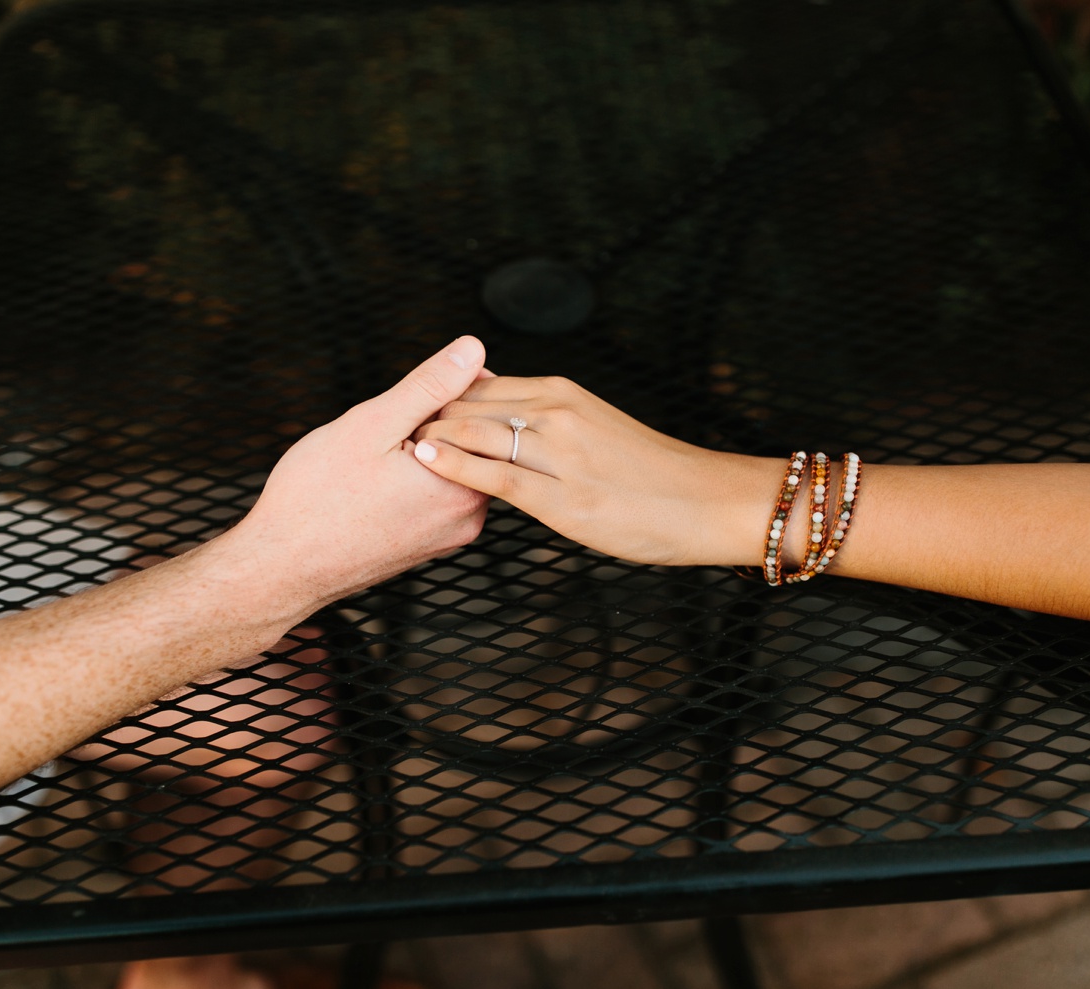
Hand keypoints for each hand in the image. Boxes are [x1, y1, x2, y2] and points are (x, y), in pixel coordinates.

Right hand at [206, 336, 491, 631]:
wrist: (282, 567)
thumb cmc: (317, 497)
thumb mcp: (373, 425)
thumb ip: (429, 386)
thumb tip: (473, 348)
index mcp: (463, 484)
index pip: (488, 416)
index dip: (452, 389)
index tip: (414, 395)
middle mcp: (468, 516)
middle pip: (474, 443)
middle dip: (436, 419)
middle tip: (387, 427)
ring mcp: (450, 535)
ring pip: (453, 467)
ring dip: (424, 447)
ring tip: (376, 456)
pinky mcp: (429, 545)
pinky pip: (436, 495)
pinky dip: (414, 477)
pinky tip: (376, 480)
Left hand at [412, 375, 775, 564]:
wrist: (705, 502)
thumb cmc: (652, 475)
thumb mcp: (595, 432)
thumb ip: (549, 424)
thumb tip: (503, 423)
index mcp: (563, 394)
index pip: (483, 385)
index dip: (439, 397)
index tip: (406, 411)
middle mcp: (557, 412)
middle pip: (470, 402)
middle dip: (425, 414)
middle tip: (384, 429)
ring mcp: (560, 452)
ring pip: (476, 430)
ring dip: (431, 435)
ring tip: (390, 447)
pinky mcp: (563, 495)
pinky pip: (495, 473)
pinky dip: (454, 464)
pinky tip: (425, 461)